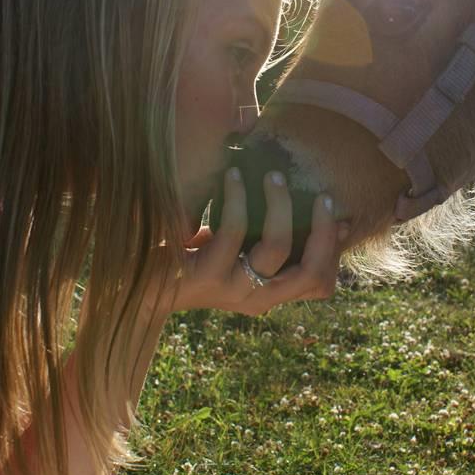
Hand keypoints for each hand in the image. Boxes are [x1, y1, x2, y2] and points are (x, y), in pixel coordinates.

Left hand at [172, 167, 348, 315]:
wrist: (139, 284)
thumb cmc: (193, 256)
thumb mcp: (239, 247)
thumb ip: (270, 233)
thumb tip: (312, 201)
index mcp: (270, 293)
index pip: (321, 284)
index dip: (335, 248)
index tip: (335, 210)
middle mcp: (258, 299)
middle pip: (313, 272)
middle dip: (324, 229)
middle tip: (323, 195)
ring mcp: (232, 290)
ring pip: (278, 248)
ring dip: (281, 204)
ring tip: (273, 175)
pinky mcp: (205, 276)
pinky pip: (234, 231)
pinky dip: (237, 197)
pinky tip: (232, 176)